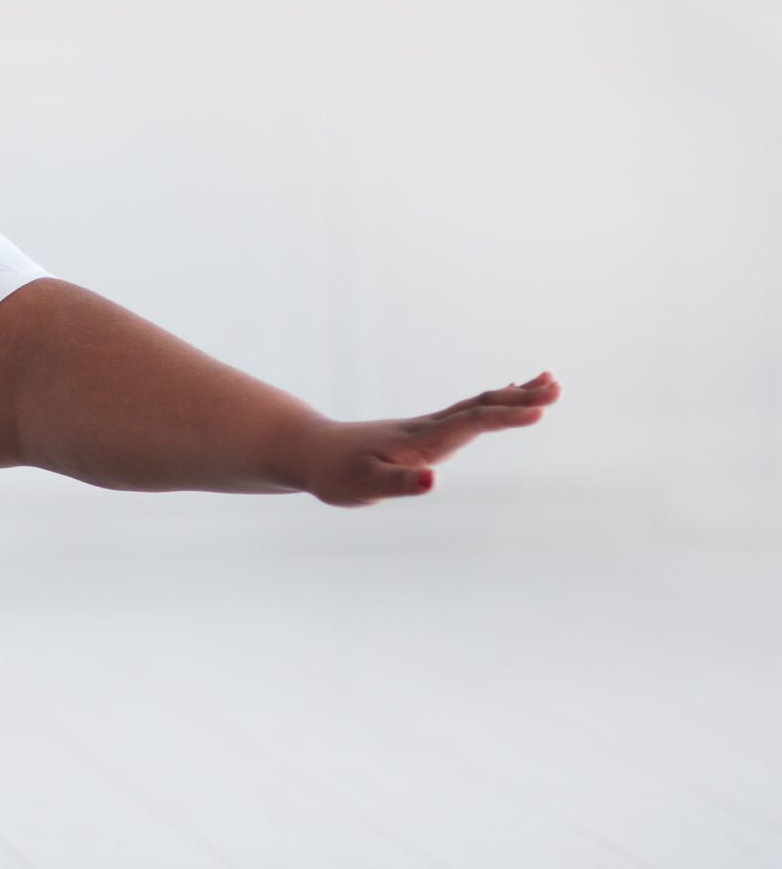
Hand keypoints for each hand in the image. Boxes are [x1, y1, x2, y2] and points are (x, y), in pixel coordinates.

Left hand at [291, 371, 560, 505]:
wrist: (309, 451)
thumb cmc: (335, 474)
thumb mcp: (363, 487)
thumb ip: (399, 484)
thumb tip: (433, 481)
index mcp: (420, 442)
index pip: (469, 424)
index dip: (504, 417)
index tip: (540, 411)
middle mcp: (428, 428)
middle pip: (480, 408)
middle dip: (520, 399)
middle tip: (557, 387)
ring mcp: (428, 427)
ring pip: (478, 405)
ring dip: (514, 394)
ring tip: (550, 381)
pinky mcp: (424, 431)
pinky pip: (468, 411)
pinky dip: (495, 401)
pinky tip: (510, 392)